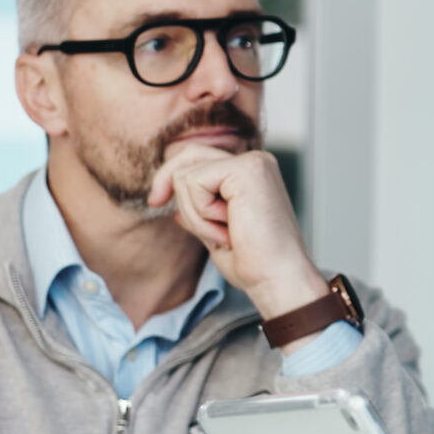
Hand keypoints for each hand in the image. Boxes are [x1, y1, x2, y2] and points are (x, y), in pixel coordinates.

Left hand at [147, 144, 328, 319]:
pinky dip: (201, 213)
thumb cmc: (254, 263)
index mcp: (252, 173)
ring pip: (187, 174)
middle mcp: (255, 161)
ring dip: (194, 213)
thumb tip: (175, 205)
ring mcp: (253, 163)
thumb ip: (199, 213)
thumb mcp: (216, 233)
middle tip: (157, 203)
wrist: (276, 279)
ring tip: (223, 233)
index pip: (198, 158)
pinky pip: (195, 182)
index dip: (171, 177)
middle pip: (189, 154)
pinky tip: (228, 228)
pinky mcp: (248, 169)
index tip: (156, 200)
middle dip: (167, 182)